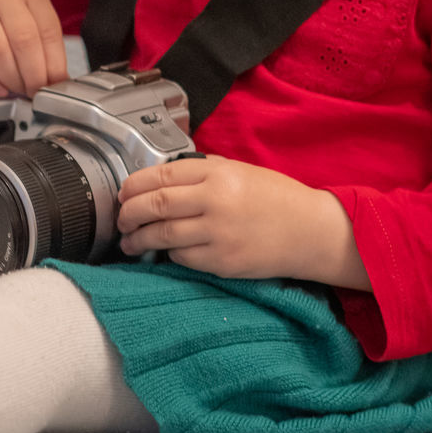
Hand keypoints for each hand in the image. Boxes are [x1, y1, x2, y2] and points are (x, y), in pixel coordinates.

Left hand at [115, 154, 320, 279]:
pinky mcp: (222, 262)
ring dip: (139, 240)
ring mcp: (218, 234)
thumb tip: (162, 180)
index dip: (134, 185)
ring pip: (162, 236)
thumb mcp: (240, 170)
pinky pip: (183, 258)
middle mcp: (215, 200)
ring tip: (130, 242)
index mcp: (218, 172)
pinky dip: (170, 254)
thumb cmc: (277, 198)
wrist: (310, 231)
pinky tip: (167, 252)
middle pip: (154, 205)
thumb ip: (203, 172)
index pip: (161, 175)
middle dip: (129, 214)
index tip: (123, 192)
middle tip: (121, 219)